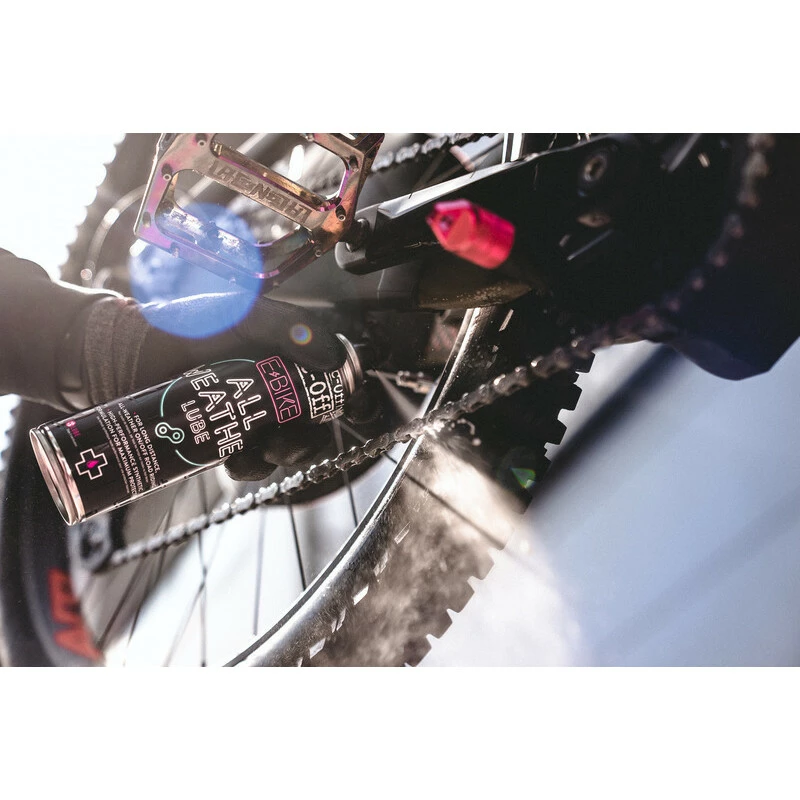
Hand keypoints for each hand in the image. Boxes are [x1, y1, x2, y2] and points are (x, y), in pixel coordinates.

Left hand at [79, 292, 340, 480]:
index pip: (321, 374)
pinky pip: (251, 458)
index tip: (325, 410)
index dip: (331, 395)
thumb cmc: (171, 329)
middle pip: (308, 415)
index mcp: (276, 349)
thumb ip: (287, 327)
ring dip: (281, 454)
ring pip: (283, 441)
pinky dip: (252, 465)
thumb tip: (338, 359)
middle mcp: (265, 380)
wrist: (110, 360)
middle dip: (305, 436)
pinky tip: (235, 461)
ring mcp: (243, 409)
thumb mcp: (235, 317)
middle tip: (284, 443)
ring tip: (258, 452)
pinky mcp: (220, 437)